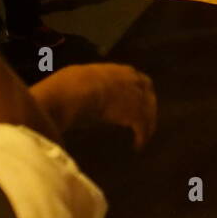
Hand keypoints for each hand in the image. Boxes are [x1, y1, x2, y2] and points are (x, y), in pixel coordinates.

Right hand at [40, 63, 157, 149]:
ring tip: (142, 139)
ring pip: (147, 112)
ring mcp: (135, 95)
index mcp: (118, 71)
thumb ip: (85, 87)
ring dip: (147, 125)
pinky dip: (142, 137)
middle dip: (148, 107)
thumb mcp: (78, 81)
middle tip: (146, 121)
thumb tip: (77, 96)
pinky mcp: (135, 112)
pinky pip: (142, 126)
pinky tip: (137, 146)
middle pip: (148, 94)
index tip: (136, 101)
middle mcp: (131, 80)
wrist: (72, 91)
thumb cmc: (68, 86)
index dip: (138, 90)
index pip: (136, 78)